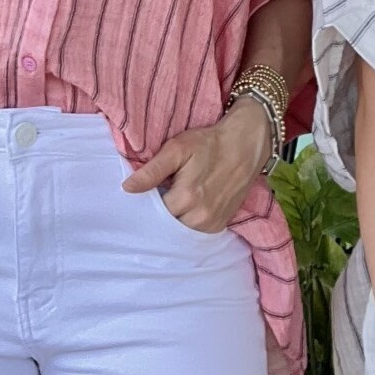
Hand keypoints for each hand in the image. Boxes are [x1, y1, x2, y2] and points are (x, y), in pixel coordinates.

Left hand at [122, 103, 271, 234]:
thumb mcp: (177, 149)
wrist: (247, 144)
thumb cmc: (210, 143)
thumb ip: (152, 171)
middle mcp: (201, 216)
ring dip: (175, 218)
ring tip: (175, 199)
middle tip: (161, 194)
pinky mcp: (222, 224)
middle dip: (160, 213)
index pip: (153, 213)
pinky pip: (197, 232)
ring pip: (181, 231)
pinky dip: (190, 222)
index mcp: (186, 197)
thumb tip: (127, 188)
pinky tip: (189, 206)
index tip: (147, 193)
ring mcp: (213, 223)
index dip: (147, 203)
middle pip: (166, 225)